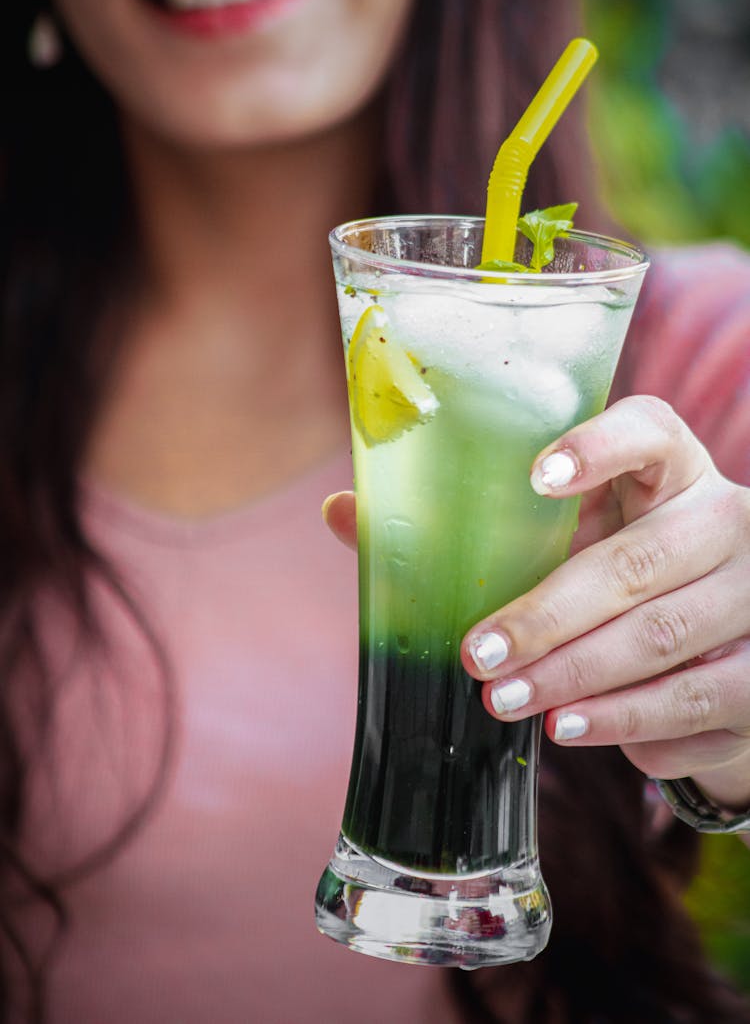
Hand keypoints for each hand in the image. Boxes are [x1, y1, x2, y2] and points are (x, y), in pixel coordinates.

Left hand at [322, 396, 749, 810]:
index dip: (600, 446)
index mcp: (673, 468)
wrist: (726, 639)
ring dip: (579, 677)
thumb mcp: (563, 539)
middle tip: (476, 656)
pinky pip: (701, 703)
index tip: (535, 476)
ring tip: (509, 702)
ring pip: (668, 639)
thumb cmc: (618, 569)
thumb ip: (465, 526)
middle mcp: (725, 521)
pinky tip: (572, 729)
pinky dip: (631, 723)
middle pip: (640, 562)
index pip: (652, 430)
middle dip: (550, 616)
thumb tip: (340, 510)